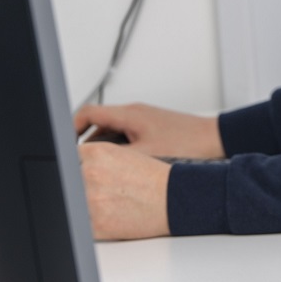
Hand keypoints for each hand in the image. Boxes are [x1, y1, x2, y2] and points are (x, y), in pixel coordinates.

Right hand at [74, 103, 223, 158]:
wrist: (216, 141)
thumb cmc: (188, 144)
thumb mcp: (145, 155)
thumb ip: (115, 157)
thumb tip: (91, 163)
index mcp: (129, 114)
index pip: (87, 112)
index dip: (70, 128)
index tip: (64, 145)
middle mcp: (135, 113)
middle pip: (98, 124)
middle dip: (88, 143)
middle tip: (82, 163)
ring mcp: (145, 120)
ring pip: (113, 132)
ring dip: (105, 148)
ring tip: (103, 169)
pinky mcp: (154, 128)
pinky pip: (127, 136)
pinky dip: (121, 150)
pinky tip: (125, 168)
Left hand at [78, 142, 171, 239]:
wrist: (175, 199)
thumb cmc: (153, 178)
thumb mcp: (122, 154)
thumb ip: (94, 158)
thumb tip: (70, 166)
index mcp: (97, 153)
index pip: (67, 159)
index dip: (74, 168)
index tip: (78, 173)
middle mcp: (91, 174)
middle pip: (69, 181)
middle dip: (80, 187)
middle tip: (102, 190)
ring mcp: (92, 200)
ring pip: (73, 204)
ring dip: (86, 204)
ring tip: (109, 201)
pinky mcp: (97, 224)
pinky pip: (82, 224)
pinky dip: (93, 222)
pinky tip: (111, 214)